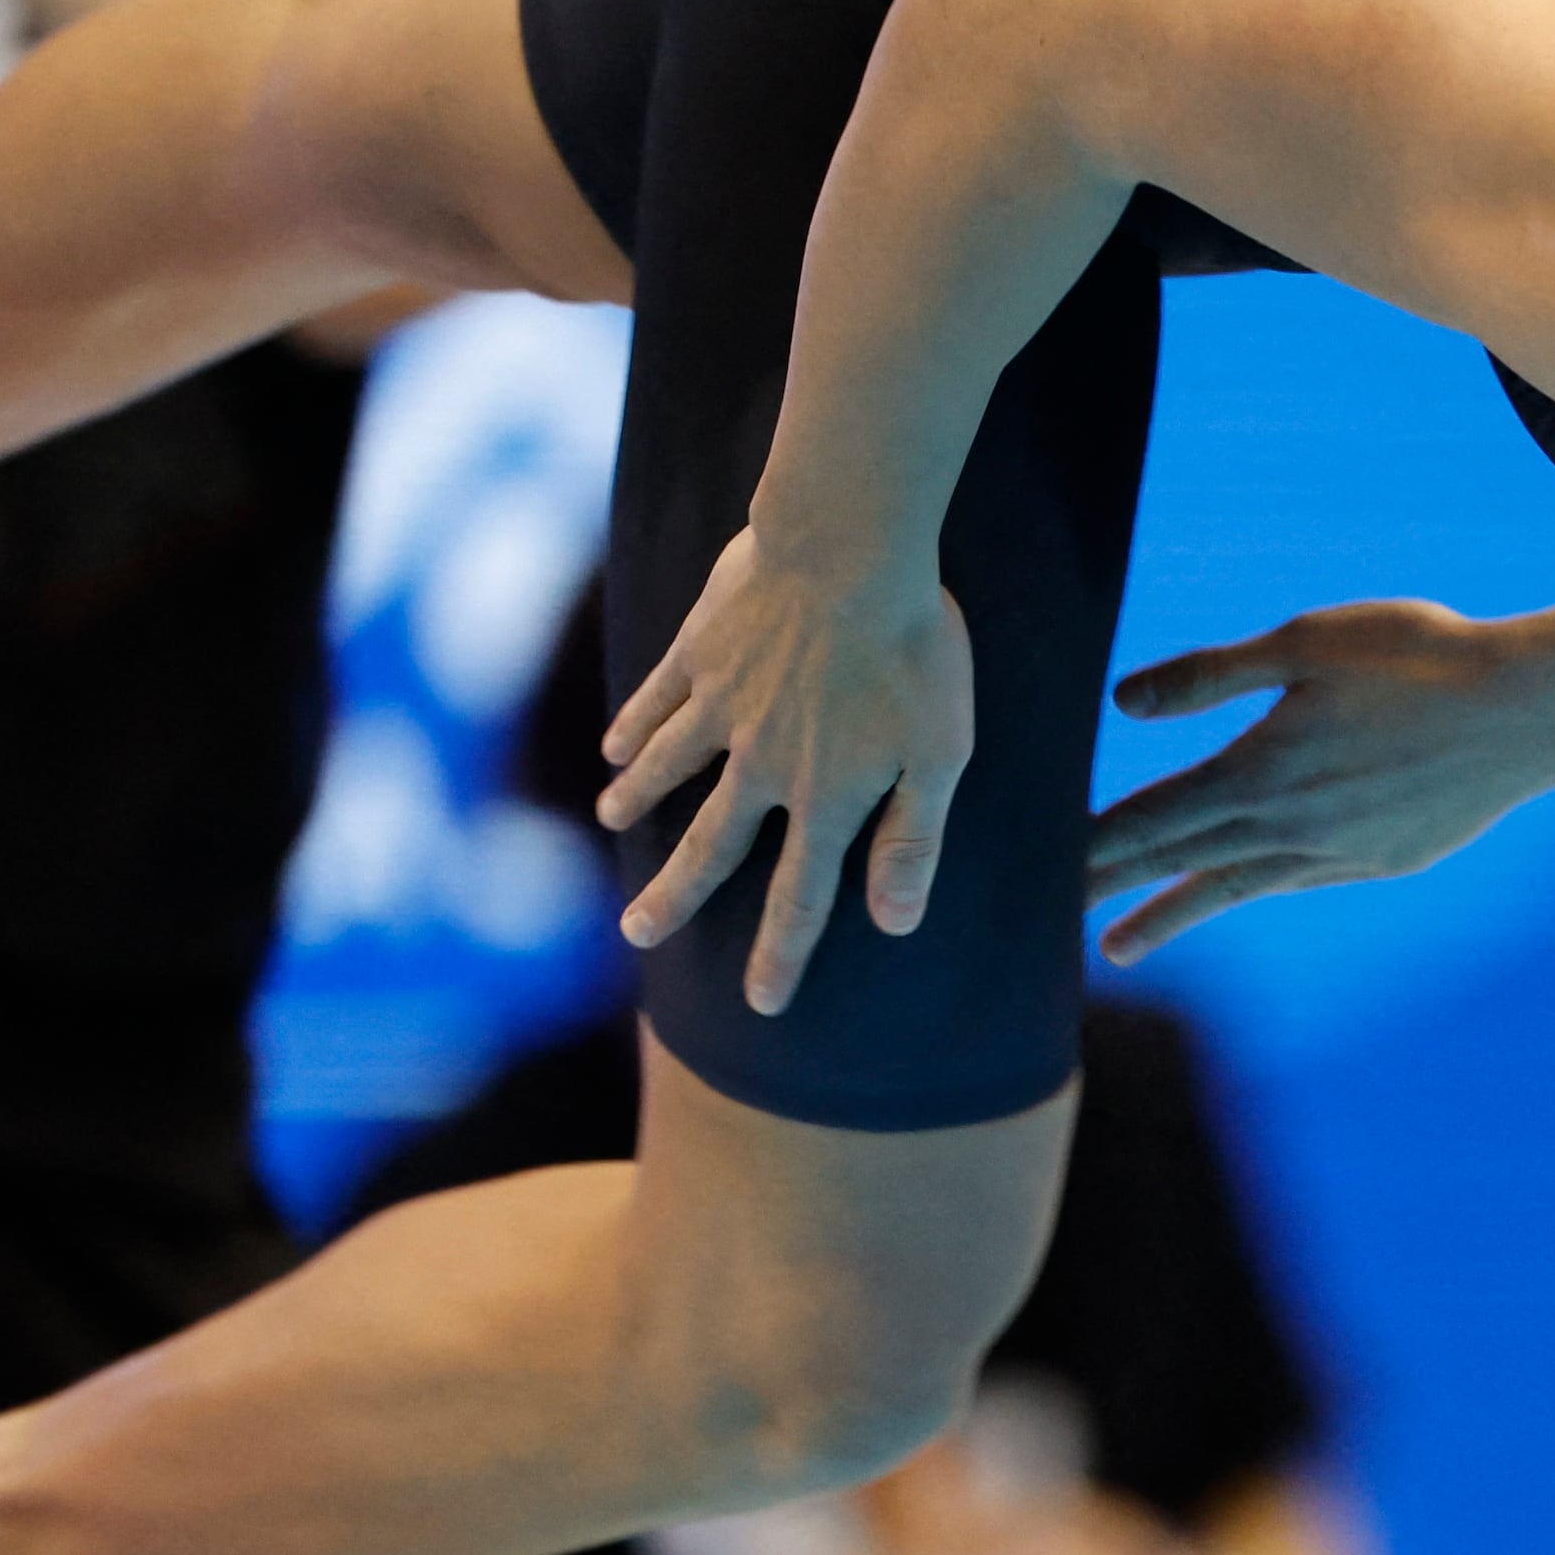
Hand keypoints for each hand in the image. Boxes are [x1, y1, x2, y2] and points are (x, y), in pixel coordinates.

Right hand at [599, 527, 978, 1011]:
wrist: (849, 549)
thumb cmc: (912, 650)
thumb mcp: (939, 753)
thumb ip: (914, 838)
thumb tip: (896, 922)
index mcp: (825, 795)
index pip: (802, 896)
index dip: (781, 955)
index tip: (760, 1004)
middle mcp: (762, 763)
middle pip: (713, 846)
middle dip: (677, 897)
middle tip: (639, 934)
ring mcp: (722, 705)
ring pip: (672, 765)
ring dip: (643, 799)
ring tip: (616, 822)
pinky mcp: (702, 649)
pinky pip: (658, 698)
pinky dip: (634, 725)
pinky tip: (614, 746)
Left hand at [1085, 599, 1554, 963]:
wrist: (1531, 712)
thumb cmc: (1419, 657)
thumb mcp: (1306, 643)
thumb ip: (1212, 676)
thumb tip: (1124, 706)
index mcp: (1260, 772)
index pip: (1152, 818)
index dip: (1092, 846)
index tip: (1038, 874)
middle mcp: (1290, 829)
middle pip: (1179, 865)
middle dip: (1111, 894)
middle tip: (1049, 933)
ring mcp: (1338, 856)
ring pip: (1233, 889)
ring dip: (1171, 914)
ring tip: (1122, 948)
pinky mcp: (1382, 861)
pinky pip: (1296, 882)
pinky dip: (1253, 889)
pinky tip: (1242, 887)